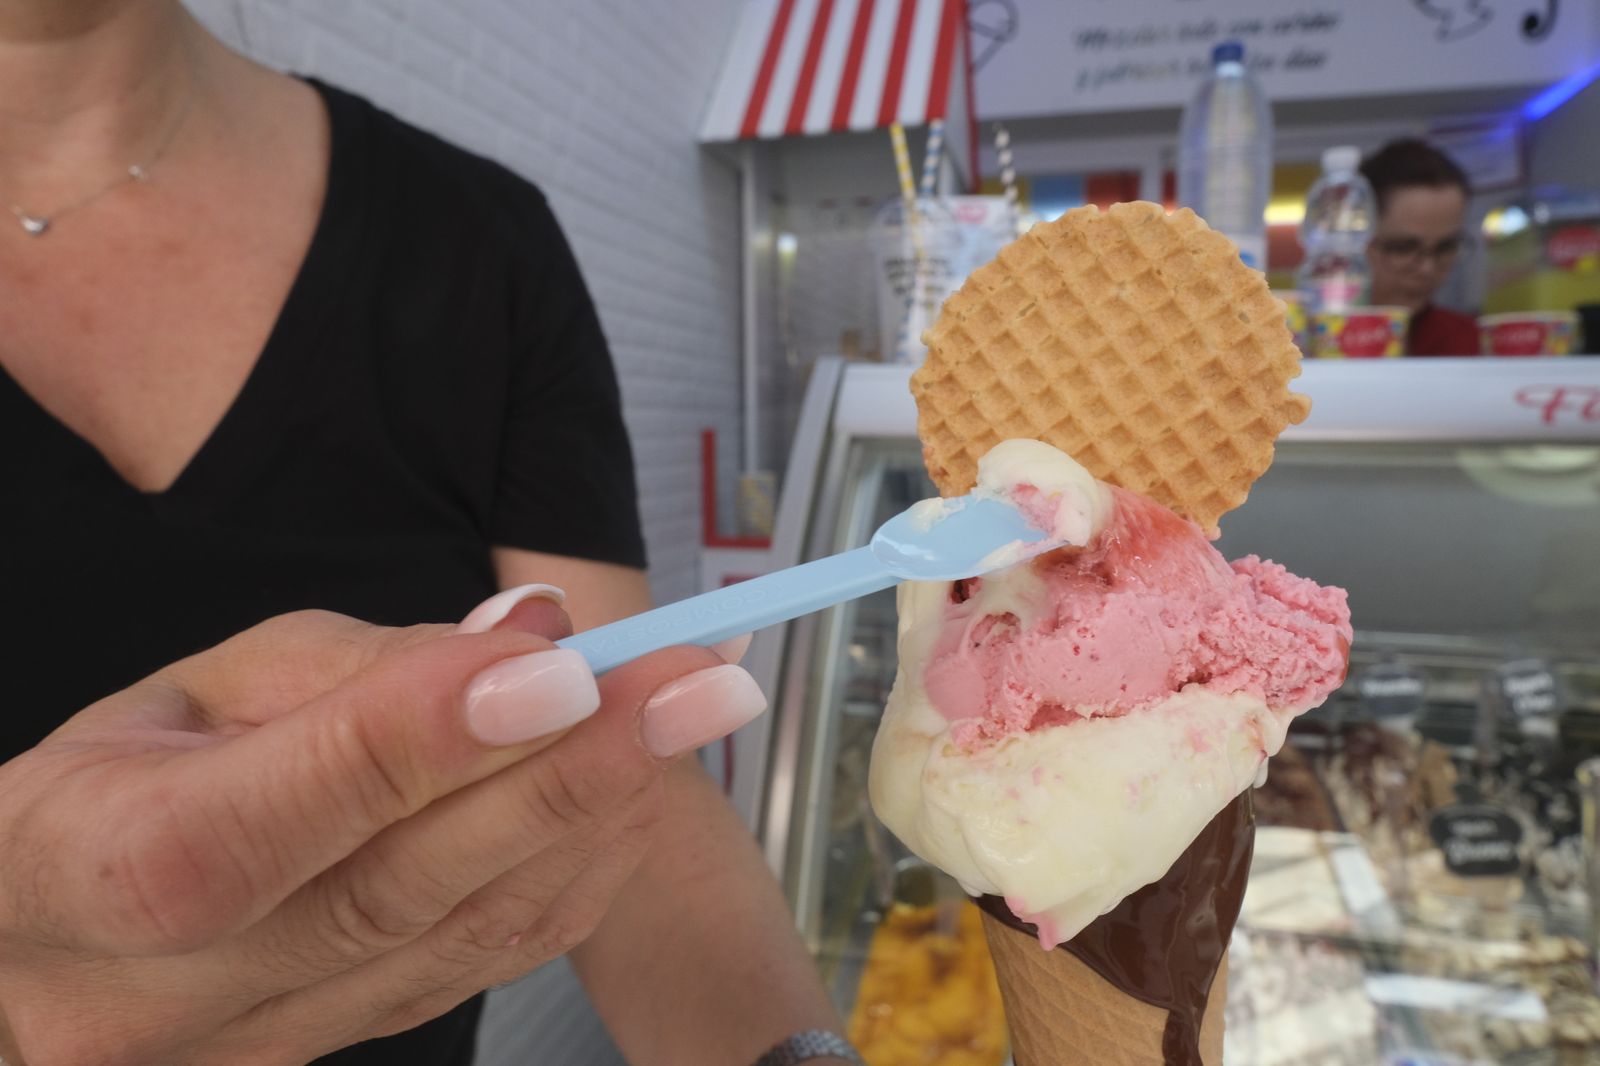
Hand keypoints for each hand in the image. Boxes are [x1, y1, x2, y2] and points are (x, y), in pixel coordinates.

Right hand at [0, 591, 765, 1065]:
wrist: (64, 929)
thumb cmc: (131, 779)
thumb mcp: (207, 685)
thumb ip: (367, 668)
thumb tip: (533, 636)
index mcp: (86, 865)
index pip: (261, 819)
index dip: (418, 744)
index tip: (559, 671)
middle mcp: (158, 997)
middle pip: (389, 892)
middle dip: (564, 772)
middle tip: (693, 682)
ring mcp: (252, 1049)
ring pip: (454, 940)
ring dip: (596, 817)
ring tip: (692, 716)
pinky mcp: (333, 1053)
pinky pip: (478, 968)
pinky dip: (573, 874)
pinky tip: (635, 795)